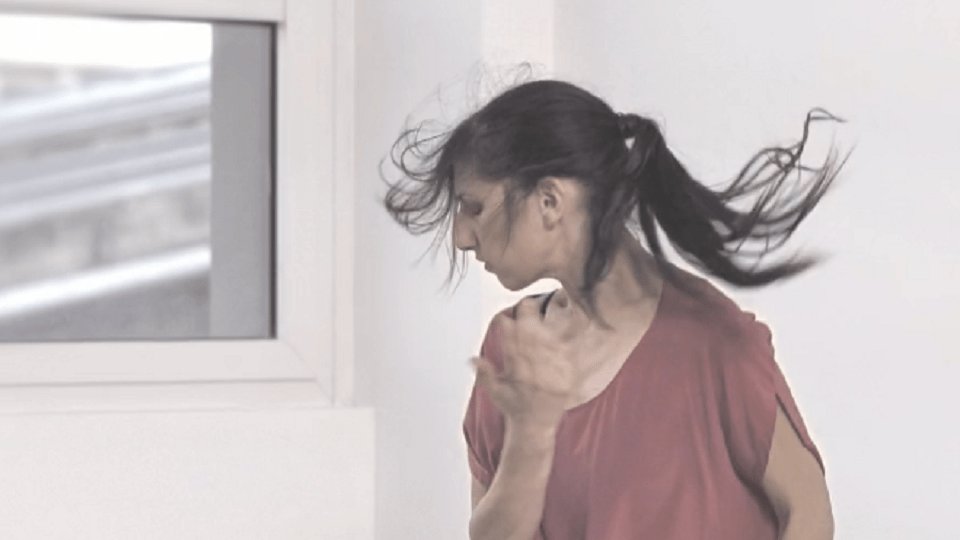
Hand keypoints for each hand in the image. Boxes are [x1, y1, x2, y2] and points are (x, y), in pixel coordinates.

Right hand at [471, 289, 588, 430]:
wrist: (535, 427)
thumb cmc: (513, 407)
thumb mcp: (495, 392)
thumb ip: (485, 375)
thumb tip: (472, 359)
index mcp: (516, 378)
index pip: (511, 348)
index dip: (508, 330)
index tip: (505, 316)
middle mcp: (533, 378)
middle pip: (530, 343)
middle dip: (527, 321)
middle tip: (526, 303)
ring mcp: (551, 380)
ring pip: (547, 348)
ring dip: (542, 329)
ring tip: (540, 313)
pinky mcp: (565, 383)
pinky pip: (564, 360)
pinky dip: (560, 346)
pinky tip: (556, 334)